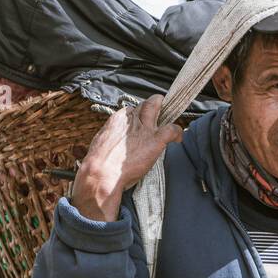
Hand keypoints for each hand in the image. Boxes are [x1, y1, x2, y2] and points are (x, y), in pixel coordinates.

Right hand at [71, 95, 182, 221]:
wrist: (103, 172)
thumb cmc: (99, 163)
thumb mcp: (102, 142)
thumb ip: (113, 138)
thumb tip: (115, 143)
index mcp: (118, 119)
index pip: (132, 111)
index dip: (138, 118)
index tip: (140, 126)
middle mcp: (132, 119)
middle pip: (146, 105)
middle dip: (153, 107)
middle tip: (159, 114)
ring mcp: (144, 128)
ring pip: (157, 109)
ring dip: (165, 113)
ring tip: (170, 124)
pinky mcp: (155, 140)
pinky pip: (171, 129)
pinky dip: (177, 132)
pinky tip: (178, 139)